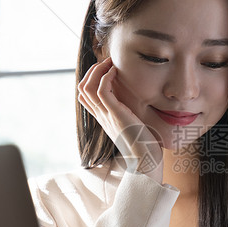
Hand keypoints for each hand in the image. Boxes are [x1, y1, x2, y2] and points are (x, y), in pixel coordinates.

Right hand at [77, 58, 163, 180]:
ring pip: (87, 87)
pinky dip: (106, 77)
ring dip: (97, 70)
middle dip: (92, 71)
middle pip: (82, 89)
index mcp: (104, 120)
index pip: (85, 97)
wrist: (145, 163)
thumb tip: (142, 111)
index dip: (91, 79)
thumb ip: (131, 118)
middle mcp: (101, 117)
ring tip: (110, 63)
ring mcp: (107, 116)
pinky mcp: (116, 115)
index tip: (106, 70)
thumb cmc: (145, 148)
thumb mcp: (134, 129)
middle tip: (108, 63)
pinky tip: (116, 72)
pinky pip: (102, 90)